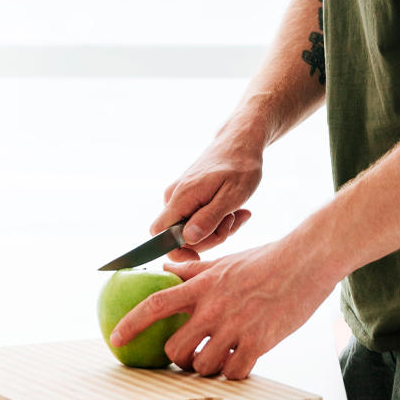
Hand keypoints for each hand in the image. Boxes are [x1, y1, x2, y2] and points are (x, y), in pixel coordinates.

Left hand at [108, 235, 339, 379]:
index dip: (131, 323)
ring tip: (220, 357)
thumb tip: (167, 268)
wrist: (304, 262)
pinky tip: (240, 361)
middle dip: (178, 357)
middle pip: (175, 347)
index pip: (155, 305)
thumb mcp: (224, 261)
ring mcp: (234, 326)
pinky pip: (234, 372)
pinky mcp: (258, 342)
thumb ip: (194, 270)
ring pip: (202, 365)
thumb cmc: (267, 259)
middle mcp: (213, 307)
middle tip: (190, 353)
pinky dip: (233, 372)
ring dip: (207, 367)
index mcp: (201, 286)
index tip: (116, 338)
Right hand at [152, 117, 264, 261]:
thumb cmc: (239, 166)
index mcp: (181, 198)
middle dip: (209, 238)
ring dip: (217, 228)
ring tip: (238, 213)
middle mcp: (174, 198)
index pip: (159, 235)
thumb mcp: (232, 196)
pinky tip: (235, 211)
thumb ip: (209, 219)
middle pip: (180, 237)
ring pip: (192, 230)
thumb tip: (188, 240)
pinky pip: (197, 219)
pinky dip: (217, 220)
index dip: (175, 251)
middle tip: (233, 221)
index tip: (199, 256)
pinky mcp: (188, 197)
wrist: (240, 142)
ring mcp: (180, 197)